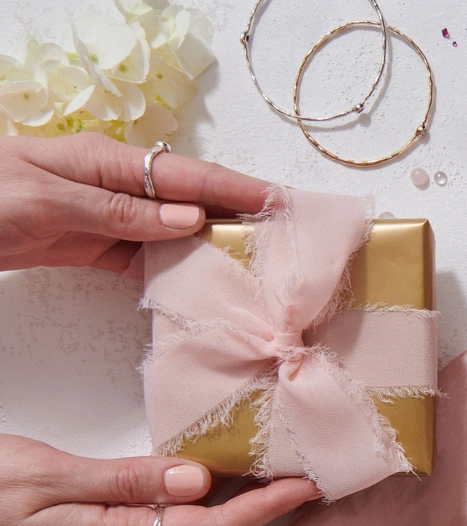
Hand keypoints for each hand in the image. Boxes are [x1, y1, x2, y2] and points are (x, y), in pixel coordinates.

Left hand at [0, 134, 267, 272]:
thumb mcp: (47, 201)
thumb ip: (120, 211)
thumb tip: (191, 218)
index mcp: (107, 163)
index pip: (188, 176)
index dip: (238, 189)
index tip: (282, 204)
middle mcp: (115, 187)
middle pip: (190, 202)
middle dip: (238, 217)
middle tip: (285, 242)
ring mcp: (105, 217)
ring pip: (173, 233)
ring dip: (211, 250)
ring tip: (254, 270)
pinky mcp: (91, 247)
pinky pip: (144, 259)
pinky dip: (174, 272)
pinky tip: (198, 288)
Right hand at [0, 435, 319, 525]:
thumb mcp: (51, 480)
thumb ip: (127, 482)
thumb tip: (198, 482)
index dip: (266, 508)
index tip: (309, 484)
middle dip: (264, 505)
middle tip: (309, 470)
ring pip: (190, 522)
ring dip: (235, 498)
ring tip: (277, 467)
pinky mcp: (97, 525)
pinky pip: (164, 513)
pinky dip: (199, 491)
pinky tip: (211, 470)